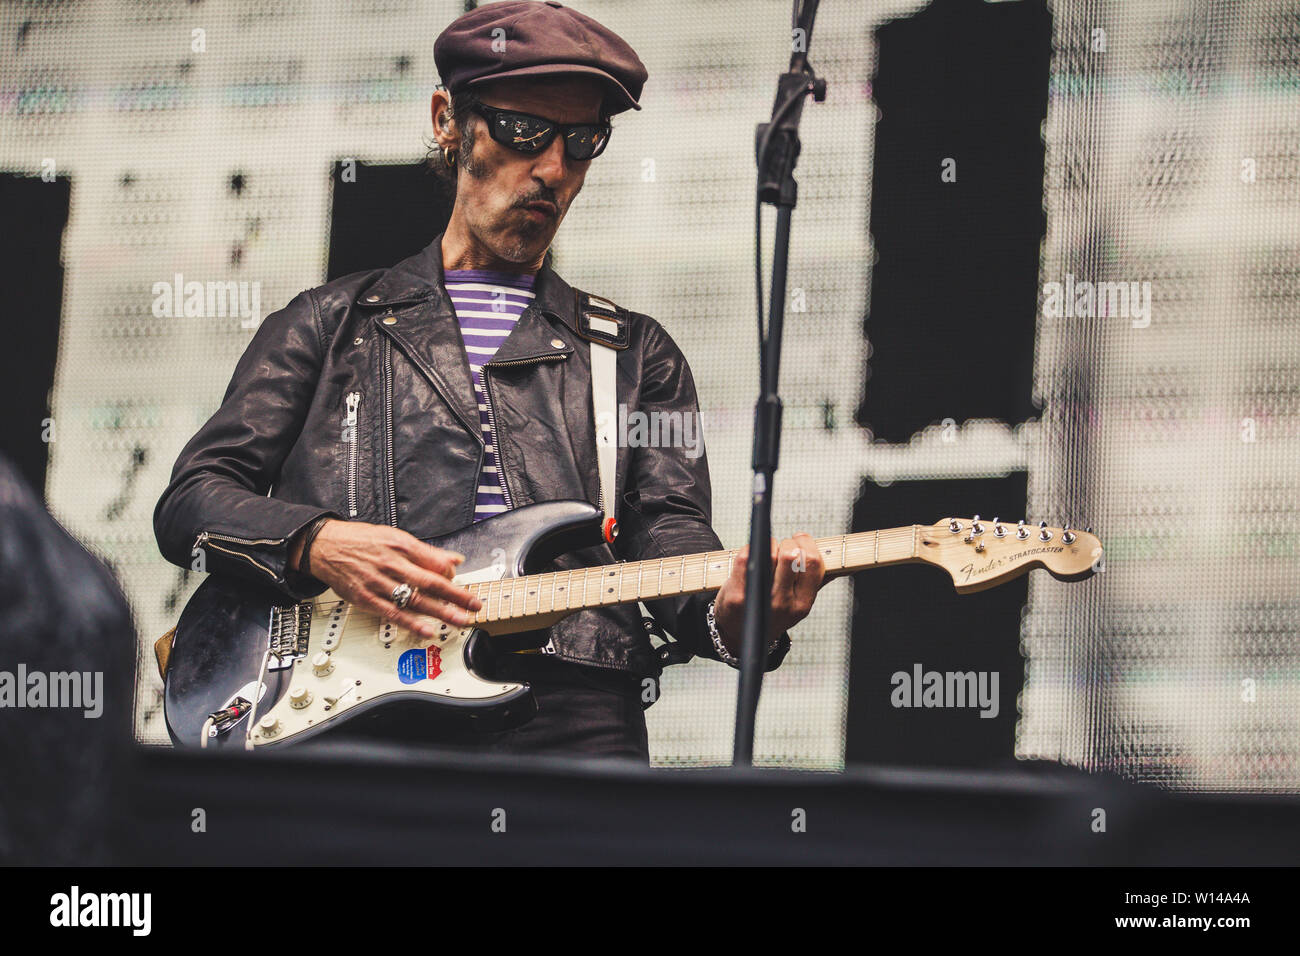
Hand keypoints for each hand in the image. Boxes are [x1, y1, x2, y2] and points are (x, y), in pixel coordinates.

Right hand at [291, 519, 481, 639]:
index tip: (466, 585)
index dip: (453, 576)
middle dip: (456, 596)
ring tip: (460, 621)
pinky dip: (411, 624)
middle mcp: (392, 564)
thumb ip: (426, 551)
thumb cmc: (360, 541)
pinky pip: (393, 614)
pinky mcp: (366, 599)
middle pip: (430, 582)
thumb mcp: (395, 537)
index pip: (435, 563)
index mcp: (401, 546)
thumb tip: (454, 559)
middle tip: (475, 605)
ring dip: (441, 612)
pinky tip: (427, 631)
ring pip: (415, 600)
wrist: (324, 546)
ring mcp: (379, 583)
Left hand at [712, 533, 824, 656]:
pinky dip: (750, 548)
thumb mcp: (799, 603)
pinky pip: (747, 556)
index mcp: (803, 604)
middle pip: (791, 554)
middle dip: (787, 542)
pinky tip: (752, 556)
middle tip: (783, 546)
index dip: (807, 543)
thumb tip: (849, 566)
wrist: (740, 635)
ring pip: (769, 552)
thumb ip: (818, 582)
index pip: (813, 563)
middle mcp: (783, 603)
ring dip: (769, 545)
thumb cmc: (772, 611)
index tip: (800, 538)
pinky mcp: (738, 593)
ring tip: (767, 552)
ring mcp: (760, 599)